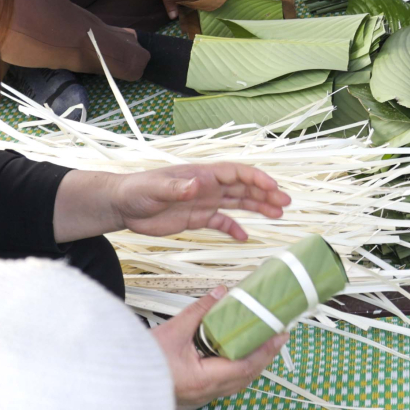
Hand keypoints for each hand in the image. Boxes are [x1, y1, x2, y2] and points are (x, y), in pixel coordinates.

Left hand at [109, 162, 291, 239]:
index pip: (236, 173)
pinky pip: (221, 222)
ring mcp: (204, 201)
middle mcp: (207, 186)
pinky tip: (244, 237)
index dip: (256, 178)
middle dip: (265, 193)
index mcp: (202, 175)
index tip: (273, 187)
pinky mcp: (197, 218)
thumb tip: (198, 184)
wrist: (123, 205)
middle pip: (243, 187)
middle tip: (285, 203)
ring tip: (278, 215)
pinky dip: (233, 228)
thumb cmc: (137, 191)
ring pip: (237, 202)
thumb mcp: (156, 189)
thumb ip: (178, 187)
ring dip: (257, 207)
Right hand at [151, 289, 288, 409]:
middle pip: (246, 376)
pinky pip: (225, 383)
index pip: (245, 366)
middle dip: (265, 355)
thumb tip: (220, 292)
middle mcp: (206, 392)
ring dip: (253, 362)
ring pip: (237, 382)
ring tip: (264, 342)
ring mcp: (201, 396)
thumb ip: (198, 311)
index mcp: (203, 379)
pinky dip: (238, 367)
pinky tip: (239, 354)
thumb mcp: (172, 331)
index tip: (280, 334)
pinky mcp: (196, 394)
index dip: (265, 350)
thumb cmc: (140, 362)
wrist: (118, 383)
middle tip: (279, 334)